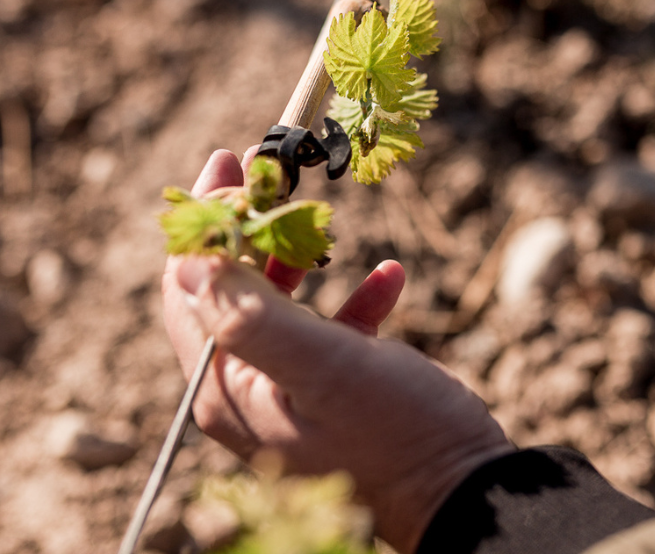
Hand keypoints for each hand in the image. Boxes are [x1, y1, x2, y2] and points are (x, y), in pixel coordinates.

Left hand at [162, 150, 512, 552]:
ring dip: (299, 253)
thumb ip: (253, 317)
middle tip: (270, 167)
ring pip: (277, 302)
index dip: (205, 224)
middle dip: (250, 226)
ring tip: (320, 207)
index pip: (189, 290)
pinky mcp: (336, 392)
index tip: (227, 164)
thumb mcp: (324, 367)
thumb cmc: (395, 432)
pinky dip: (354, 297)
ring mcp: (291, 392)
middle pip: (230, 289)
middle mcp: (246, 392)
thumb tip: (189, 262)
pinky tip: (388, 275)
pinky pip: (331, 331)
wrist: (464, 491)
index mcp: (226, 389)